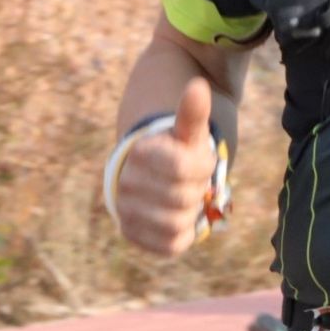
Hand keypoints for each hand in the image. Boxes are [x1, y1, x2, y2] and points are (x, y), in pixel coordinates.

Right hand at [115, 79, 218, 256]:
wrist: (154, 174)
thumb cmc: (178, 150)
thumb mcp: (189, 132)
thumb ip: (194, 112)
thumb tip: (199, 86)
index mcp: (140, 152)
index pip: (186, 168)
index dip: (204, 167)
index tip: (201, 161)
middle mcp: (126, 182)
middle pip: (184, 198)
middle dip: (198, 190)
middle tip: (194, 183)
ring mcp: (126, 209)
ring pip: (177, 223)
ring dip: (192, 213)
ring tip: (186, 199)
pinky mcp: (131, 233)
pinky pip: (170, 244)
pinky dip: (184, 234)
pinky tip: (181, 218)